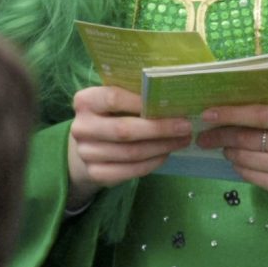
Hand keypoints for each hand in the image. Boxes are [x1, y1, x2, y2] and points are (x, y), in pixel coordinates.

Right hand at [65, 86, 194, 201]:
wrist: (90, 144)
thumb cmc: (111, 114)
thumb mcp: (117, 99)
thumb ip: (136, 94)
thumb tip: (174, 93)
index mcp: (85, 101)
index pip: (114, 98)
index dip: (143, 102)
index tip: (171, 104)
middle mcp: (81, 127)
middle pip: (125, 130)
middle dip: (160, 129)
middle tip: (186, 126)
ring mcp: (86, 153)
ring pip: (131, 153)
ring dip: (162, 147)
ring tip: (182, 140)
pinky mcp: (96, 173)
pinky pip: (131, 170)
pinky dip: (153, 162)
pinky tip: (166, 154)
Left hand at [196, 94, 267, 199]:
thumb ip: (266, 101)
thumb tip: (226, 97)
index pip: (260, 115)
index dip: (231, 114)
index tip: (207, 114)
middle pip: (250, 140)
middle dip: (221, 136)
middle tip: (204, 136)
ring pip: (248, 161)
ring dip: (229, 152)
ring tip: (223, 146)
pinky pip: (253, 178)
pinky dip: (239, 168)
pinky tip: (236, 160)